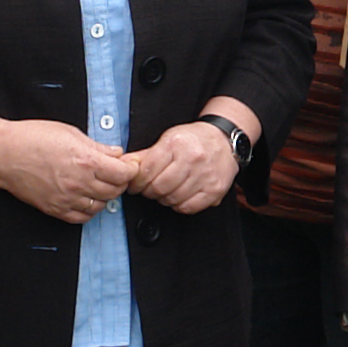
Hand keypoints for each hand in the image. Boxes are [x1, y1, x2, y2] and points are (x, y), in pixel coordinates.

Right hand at [0, 119, 134, 222]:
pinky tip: (87, 199)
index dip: (130, 169)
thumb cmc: (32, 138)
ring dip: (105, 196)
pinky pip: (82, 218)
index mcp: (86, 160)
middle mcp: (79, 182)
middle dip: (120, 182)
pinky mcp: (56, 209)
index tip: (128, 165)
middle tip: (116, 173)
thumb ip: (97, 146)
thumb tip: (116, 153)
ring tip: (100, 184)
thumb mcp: (71, 133)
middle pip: (115, 190)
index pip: (123, 173)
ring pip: (101, 206)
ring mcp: (67, 198)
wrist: (5, 154)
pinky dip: (89, 210)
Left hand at [121, 113, 245, 213]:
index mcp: (176, 144)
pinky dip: (179, 206)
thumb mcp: (168, 139)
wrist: (223, 140)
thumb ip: (146, 154)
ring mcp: (205, 176)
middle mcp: (192, 159)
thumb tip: (124, 165)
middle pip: (159, 187)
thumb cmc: (193, 140)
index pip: (148, 170)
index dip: (137, 182)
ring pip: (173, 198)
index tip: (135, 185)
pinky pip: (189, 207)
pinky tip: (177, 197)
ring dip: (163, 199)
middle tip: (148, 189)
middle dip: (149, 191)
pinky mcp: (214, 190)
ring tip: (164, 192)